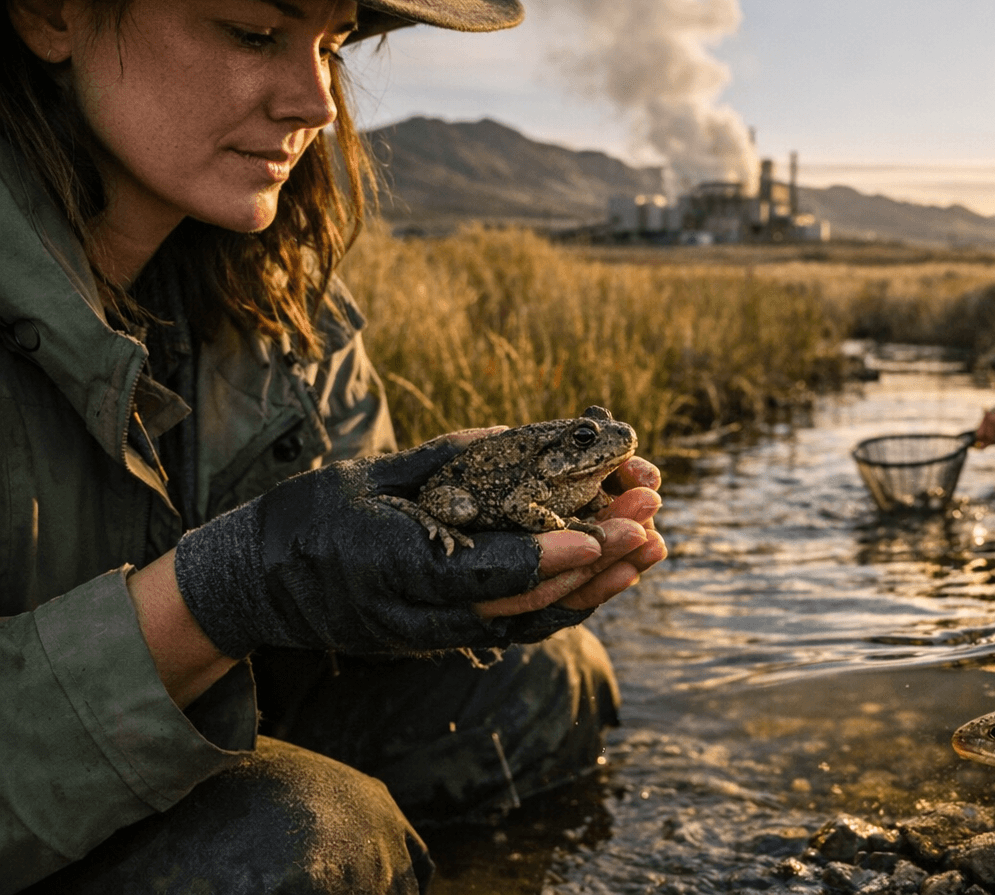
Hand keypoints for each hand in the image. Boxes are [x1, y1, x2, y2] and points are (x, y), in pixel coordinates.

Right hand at [173, 435, 658, 658]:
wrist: (260, 583)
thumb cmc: (315, 516)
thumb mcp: (376, 475)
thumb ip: (452, 462)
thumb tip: (530, 438)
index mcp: (392, 571)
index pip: (480, 576)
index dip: (544, 559)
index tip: (597, 535)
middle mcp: (419, 616)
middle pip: (522, 605)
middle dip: (593, 565)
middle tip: (650, 522)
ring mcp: (435, 634)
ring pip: (531, 623)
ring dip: (598, 585)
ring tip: (653, 543)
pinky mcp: (448, 637)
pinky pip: (520, 626)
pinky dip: (572, 599)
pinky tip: (615, 569)